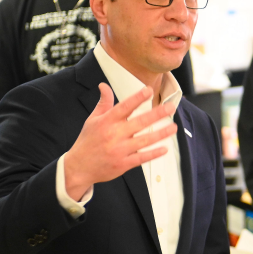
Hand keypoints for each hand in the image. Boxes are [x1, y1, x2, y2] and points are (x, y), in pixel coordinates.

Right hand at [64, 84, 176, 199]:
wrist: (78, 167)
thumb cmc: (88, 141)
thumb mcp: (93, 120)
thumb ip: (103, 103)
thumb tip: (103, 85)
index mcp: (106, 122)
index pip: (124, 107)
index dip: (137, 98)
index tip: (149, 90)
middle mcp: (114, 135)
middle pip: (139, 122)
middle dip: (157, 114)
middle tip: (171, 107)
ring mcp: (119, 150)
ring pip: (144, 140)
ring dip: (161, 134)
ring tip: (174, 127)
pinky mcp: (123, 164)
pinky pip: (141, 157)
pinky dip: (153, 153)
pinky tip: (165, 148)